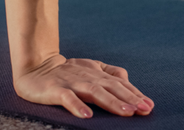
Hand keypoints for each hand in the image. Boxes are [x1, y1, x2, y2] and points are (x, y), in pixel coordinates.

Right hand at [14, 54, 153, 118]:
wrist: (35, 66)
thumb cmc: (66, 71)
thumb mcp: (91, 69)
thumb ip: (110, 73)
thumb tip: (129, 82)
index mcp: (97, 73)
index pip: (120, 84)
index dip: (134, 94)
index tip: (149, 105)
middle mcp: (87, 77)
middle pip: (111, 87)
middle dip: (129, 99)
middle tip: (144, 109)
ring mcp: (71, 83)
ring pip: (94, 92)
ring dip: (111, 102)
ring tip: (126, 112)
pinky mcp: (55, 90)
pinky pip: (67, 98)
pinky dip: (77, 106)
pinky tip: (87, 116)